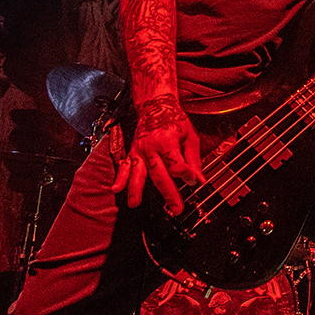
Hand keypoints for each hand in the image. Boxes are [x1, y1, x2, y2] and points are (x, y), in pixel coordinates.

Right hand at [110, 94, 204, 215]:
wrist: (155, 106)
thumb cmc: (174, 120)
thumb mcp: (190, 136)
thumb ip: (194, 159)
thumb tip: (198, 180)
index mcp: (167, 141)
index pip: (177, 164)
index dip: (186, 175)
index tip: (194, 181)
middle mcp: (151, 147)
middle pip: (160, 173)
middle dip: (168, 193)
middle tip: (176, 209)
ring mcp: (139, 150)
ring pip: (138, 172)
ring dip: (135, 189)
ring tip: (135, 203)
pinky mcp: (132, 152)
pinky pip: (124, 166)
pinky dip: (120, 178)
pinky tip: (115, 189)